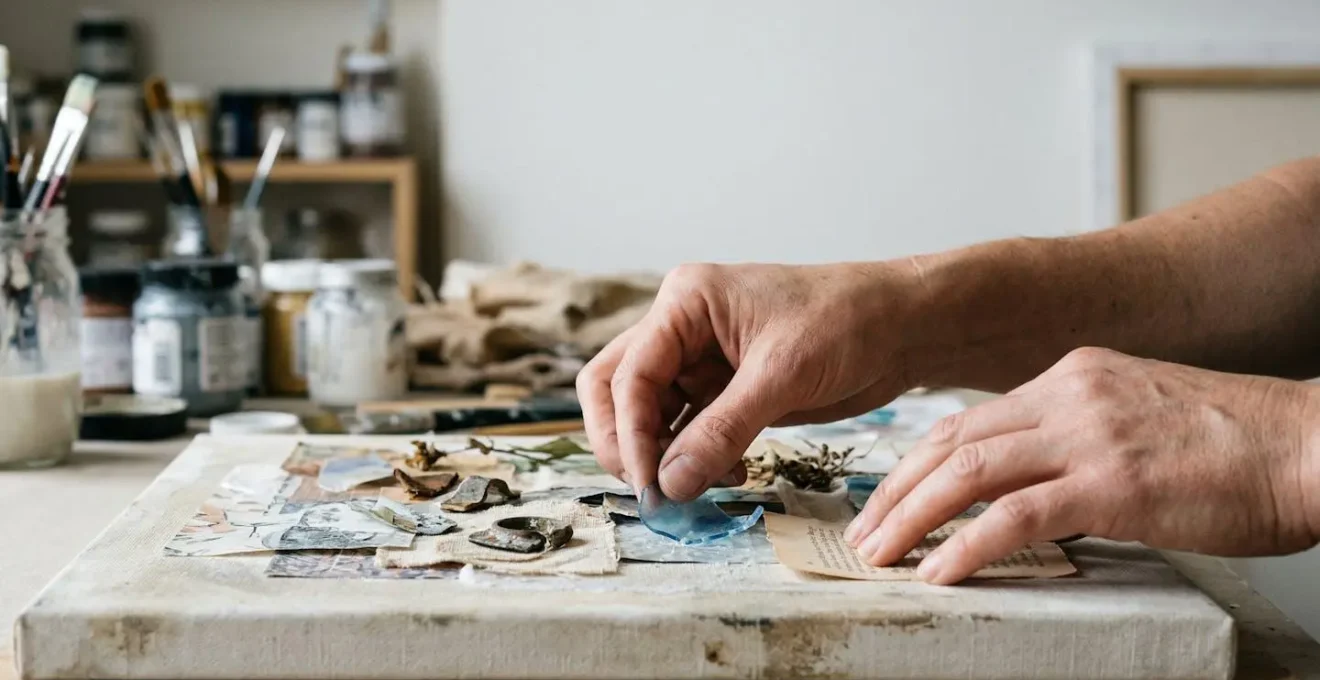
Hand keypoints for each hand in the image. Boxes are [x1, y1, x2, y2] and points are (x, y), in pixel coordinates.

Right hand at [577, 262, 915, 499]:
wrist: (902, 327)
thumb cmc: (847, 321)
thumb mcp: (782, 375)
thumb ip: (722, 430)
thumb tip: (671, 483)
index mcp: (685, 302)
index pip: (628, 373)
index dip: (630, 433)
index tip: (651, 483)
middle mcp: (682, 328)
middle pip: (618, 390)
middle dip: (627, 443)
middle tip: (654, 490)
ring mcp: (700, 361)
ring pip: (649, 416)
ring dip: (665, 456)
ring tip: (701, 486)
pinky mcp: (724, 391)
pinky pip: (688, 431)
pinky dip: (696, 459)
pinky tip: (731, 474)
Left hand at [845, 347, 1319, 583]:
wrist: (1312, 444)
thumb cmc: (1240, 444)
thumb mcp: (1141, 419)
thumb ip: (1080, 437)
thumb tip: (1036, 481)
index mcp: (1072, 376)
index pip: (972, 419)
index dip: (921, 462)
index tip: (891, 498)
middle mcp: (1069, 393)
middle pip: (953, 440)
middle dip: (897, 489)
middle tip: (863, 531)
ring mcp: (1088, 433)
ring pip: (968, 471)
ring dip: (912, 516)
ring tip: (878, 554)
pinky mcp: (1111, 482)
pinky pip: (1015, 515)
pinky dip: (966, 544)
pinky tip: (939, 570)